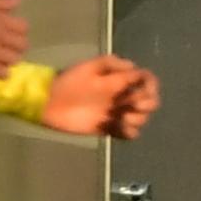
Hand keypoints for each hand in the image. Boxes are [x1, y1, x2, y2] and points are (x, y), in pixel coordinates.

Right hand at [0, 0, 28, 71]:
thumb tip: (18, 2)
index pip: (24, 28)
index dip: (18, 31)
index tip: (9, 34)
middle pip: (22, 45)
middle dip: (15, 46)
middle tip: (5, 48)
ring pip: (15, 60)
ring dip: (9, 59)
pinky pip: (3, 73)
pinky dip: (2, 72)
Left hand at [41, 54, 159, 139]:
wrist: (50, 102)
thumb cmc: (69, 81)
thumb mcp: (90, 68)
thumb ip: (114, 66)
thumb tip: (136, 69)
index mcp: (120, 80)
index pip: (146, 80)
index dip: (150, 86)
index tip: (143, 92)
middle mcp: (122, 96)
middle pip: (150, 101)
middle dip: (146, 105)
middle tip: (130, 107)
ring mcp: (116, 113)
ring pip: (141, 118)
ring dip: (137, 119)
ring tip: (122, 119)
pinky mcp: (109, 128)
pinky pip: (129, 134)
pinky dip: (129, 132)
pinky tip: (117, 128)